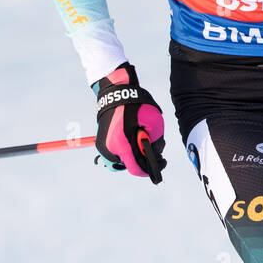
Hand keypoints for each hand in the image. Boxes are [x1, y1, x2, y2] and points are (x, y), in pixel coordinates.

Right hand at [92, 62, 167, 182]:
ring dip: (133, 154)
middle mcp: (109, 149)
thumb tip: (155, 154)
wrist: (115, 92)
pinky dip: (125, 150)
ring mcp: (102, 147)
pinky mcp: (100, 142)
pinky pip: (115, 154)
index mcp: (121, 145)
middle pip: (130, 165)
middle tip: (152, 145)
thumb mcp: (154, 123)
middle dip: (142, 159)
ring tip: (141, 138)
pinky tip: (132, 137)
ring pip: (123, 160)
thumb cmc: (135, 106)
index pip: (137, 169)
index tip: (161, 163)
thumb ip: (156, 142)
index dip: (151, 169)